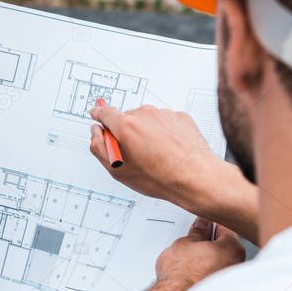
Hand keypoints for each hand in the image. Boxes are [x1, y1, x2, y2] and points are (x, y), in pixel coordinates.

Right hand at [90, 103, 259, 242]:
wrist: (196, 177)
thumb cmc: (159, 177)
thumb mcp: (118, 170)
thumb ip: (99, 147)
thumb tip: (96, 132)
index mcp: (126, 125)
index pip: (104, 113)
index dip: (98, 115)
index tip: (96, 116)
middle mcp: (145, 114)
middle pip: (126, 118)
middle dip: (126, 132)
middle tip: (132, 153)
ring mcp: (164, 114)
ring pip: (147, 121)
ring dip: (146, 133)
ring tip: (155, 156)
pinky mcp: (180, 117)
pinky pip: (165, 123)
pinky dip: (163, 133)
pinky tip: (168, 151)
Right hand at [154, 218, 244, 290]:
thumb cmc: (181, 276)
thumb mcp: (184, 243)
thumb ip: (196, 232)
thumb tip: (201, 226)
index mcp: (232, 248)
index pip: (225, 228)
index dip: (211, 224)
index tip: (203, 225)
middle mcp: (238, 264)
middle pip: (227, 247)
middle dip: (213, 244)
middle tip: (196, 243)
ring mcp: (232, 281)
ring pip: (223, 263)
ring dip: (212, 260)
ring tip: (193, 262)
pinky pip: (218, 278)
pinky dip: (210, 275)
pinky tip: (196, 275)